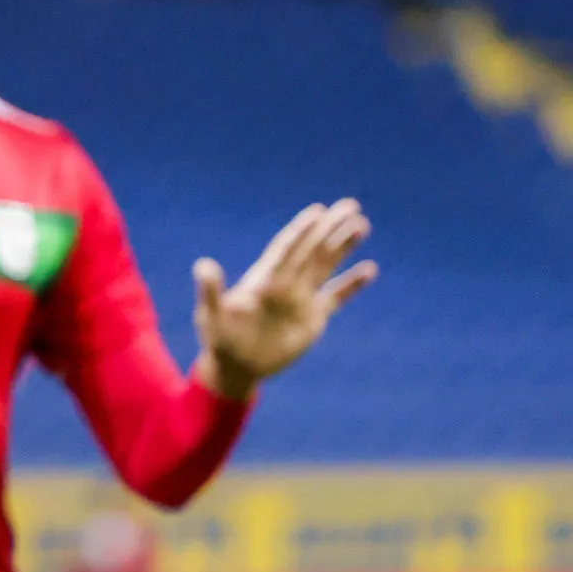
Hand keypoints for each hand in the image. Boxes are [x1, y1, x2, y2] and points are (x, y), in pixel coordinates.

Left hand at [191, 198, 377, 400]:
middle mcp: (285, 283)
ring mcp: (300, 299)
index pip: (286, 249)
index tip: (318, 211)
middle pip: (311, 250)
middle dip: (330, 228)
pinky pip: (336, 297)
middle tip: (350, 205)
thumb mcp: (211, 315)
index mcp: (263, 279)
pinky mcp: (312, 319)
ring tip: (362, 224)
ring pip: (326, 266)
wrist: (236, 366)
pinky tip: (369, 269)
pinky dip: (352, 284)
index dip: (301, 231)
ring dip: (343, 246)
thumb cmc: (218, 339)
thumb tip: (203, 266)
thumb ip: (211, 291)